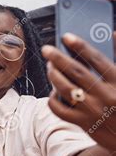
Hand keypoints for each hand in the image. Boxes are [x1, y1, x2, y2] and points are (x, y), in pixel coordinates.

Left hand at [41, 32, 115, 150]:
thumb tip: (114, 32)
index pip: (97, 60)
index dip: (80, 46)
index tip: (66, 36)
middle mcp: (106, 96)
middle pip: (77, 72)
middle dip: (59, 58)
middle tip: (46, 49)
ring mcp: (93, 111)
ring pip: (66, 89)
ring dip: (54, 76)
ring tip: (49, 66)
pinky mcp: (83, 123)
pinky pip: (60, 110)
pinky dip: (53, 99)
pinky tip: (53, 90)